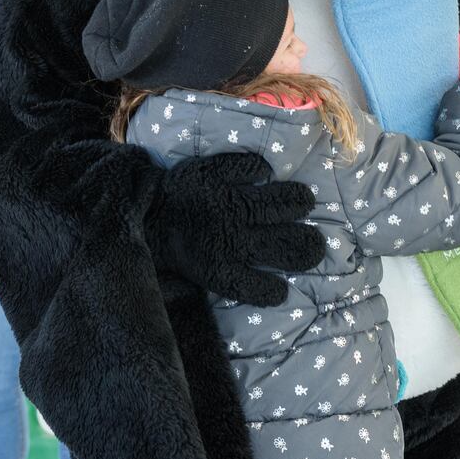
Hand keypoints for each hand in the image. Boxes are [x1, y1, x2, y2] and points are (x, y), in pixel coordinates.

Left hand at [145, 153, 325, 306]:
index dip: (275, 291)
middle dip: (306, 247)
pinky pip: (247, 167)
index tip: (284, 288)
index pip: (259, 290)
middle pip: (282, 247)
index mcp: (220, 269)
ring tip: (305, 200)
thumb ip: (234, 280)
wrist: (142, 213)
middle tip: (317, 244)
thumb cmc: (174, 247)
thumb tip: (272, 288)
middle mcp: (229, 237)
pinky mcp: (213, 174)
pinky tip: (264, 173)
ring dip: (295, 202)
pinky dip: (259, 169)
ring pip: (275, 203)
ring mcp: (224, 203)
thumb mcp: (200, 274)